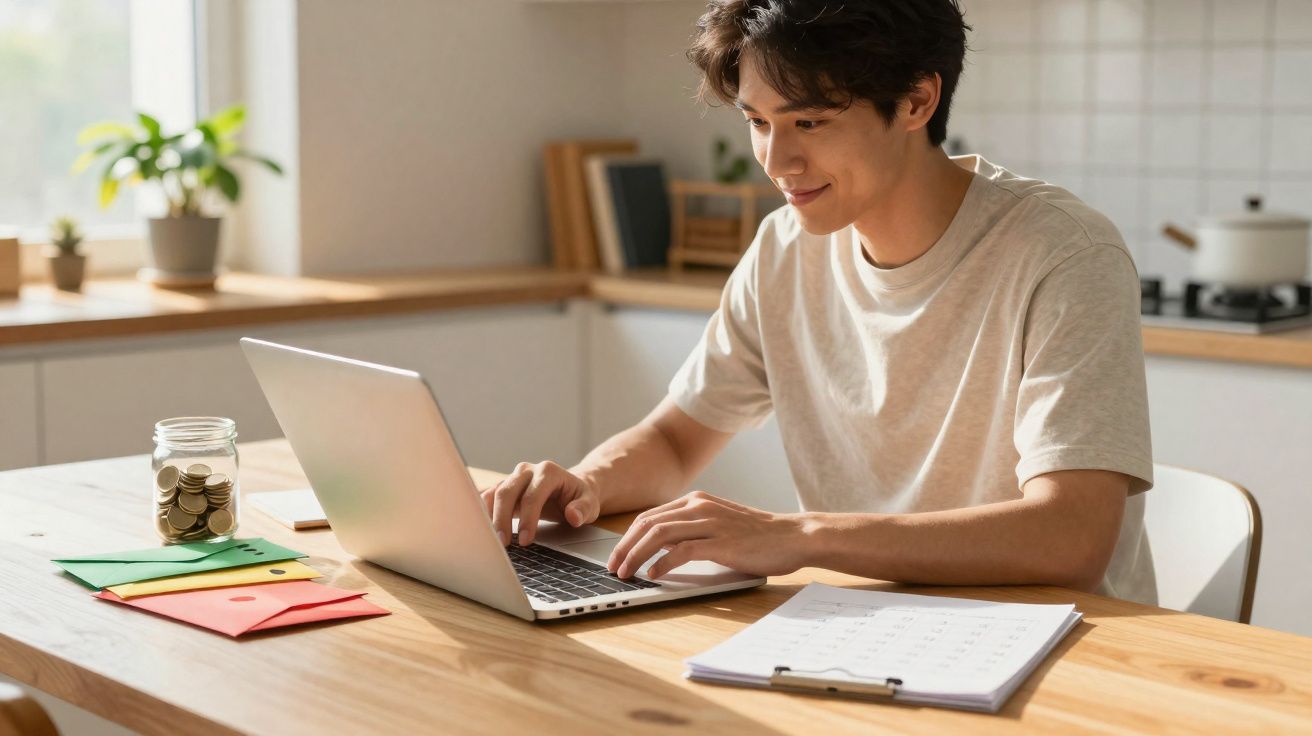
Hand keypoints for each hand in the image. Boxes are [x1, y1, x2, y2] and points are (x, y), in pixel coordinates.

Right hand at [479, 461, 600, 546]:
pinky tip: (483, 530)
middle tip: (503, 544)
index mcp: (549, 472)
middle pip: (507, 492)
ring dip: (489, 517)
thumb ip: (583, 509)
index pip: (533, 495)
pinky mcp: (505, 487)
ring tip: (490, 540)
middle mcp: (528, 470)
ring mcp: (514, 477)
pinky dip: (484, 513)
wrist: (570, 488)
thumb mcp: (590, 504)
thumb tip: (573, 516)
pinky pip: (489, 497)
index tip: (526, 540)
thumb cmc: (579, 498)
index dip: (528, 519)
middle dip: (502, 519)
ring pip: (494, 494)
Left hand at [606, 490, 808, 579]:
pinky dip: (662, 563)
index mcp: (697, 501)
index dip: (628, 537)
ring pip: (659, 534)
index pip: (650, 517)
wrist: (794, 536)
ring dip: (636, 555)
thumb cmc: (758, 536)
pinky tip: (653, 575)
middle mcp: (699, 506)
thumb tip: (661, 548)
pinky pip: (682, 550)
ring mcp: (710, 522)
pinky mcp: (721, 542)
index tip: (617, 556)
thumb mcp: (718, 526)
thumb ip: (691, 531)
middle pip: (648, 523)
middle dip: (624, 546)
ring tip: (626, 573)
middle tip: (613, 567)